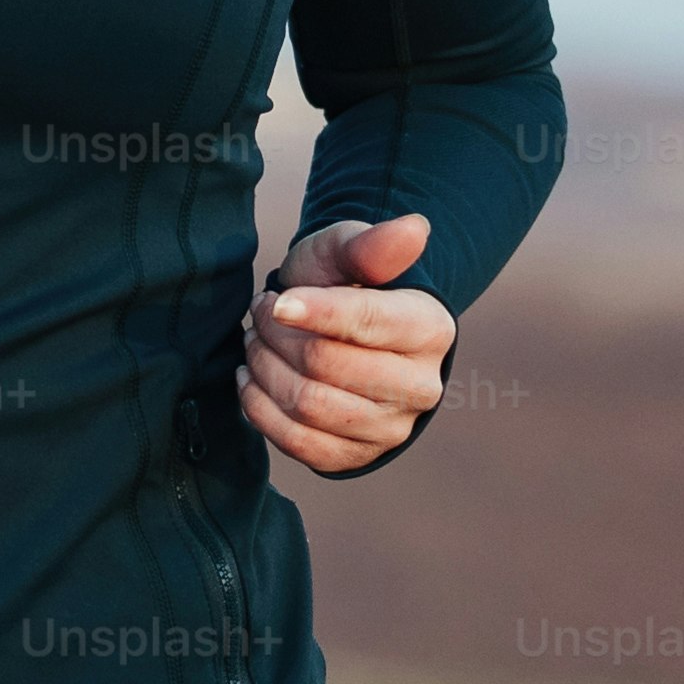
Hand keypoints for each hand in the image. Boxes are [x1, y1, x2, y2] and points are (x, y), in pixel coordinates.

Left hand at [240, 214, 452, 475]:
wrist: (334, 335)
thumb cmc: (341, 285)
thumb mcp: (347, 252)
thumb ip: (371, 245)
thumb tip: (415, 228)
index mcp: (429, 329)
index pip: (367, 322)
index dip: (315, 311)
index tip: (278, 302)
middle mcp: (421, 386)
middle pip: (325, 365)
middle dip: (276, 335)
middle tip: (263, 312)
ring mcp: (391, 428)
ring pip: (306, 404)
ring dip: (263, 367)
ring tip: (257, 341)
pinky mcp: (355, 456)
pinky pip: (296, 442)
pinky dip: (260, 408)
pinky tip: (253, 378)